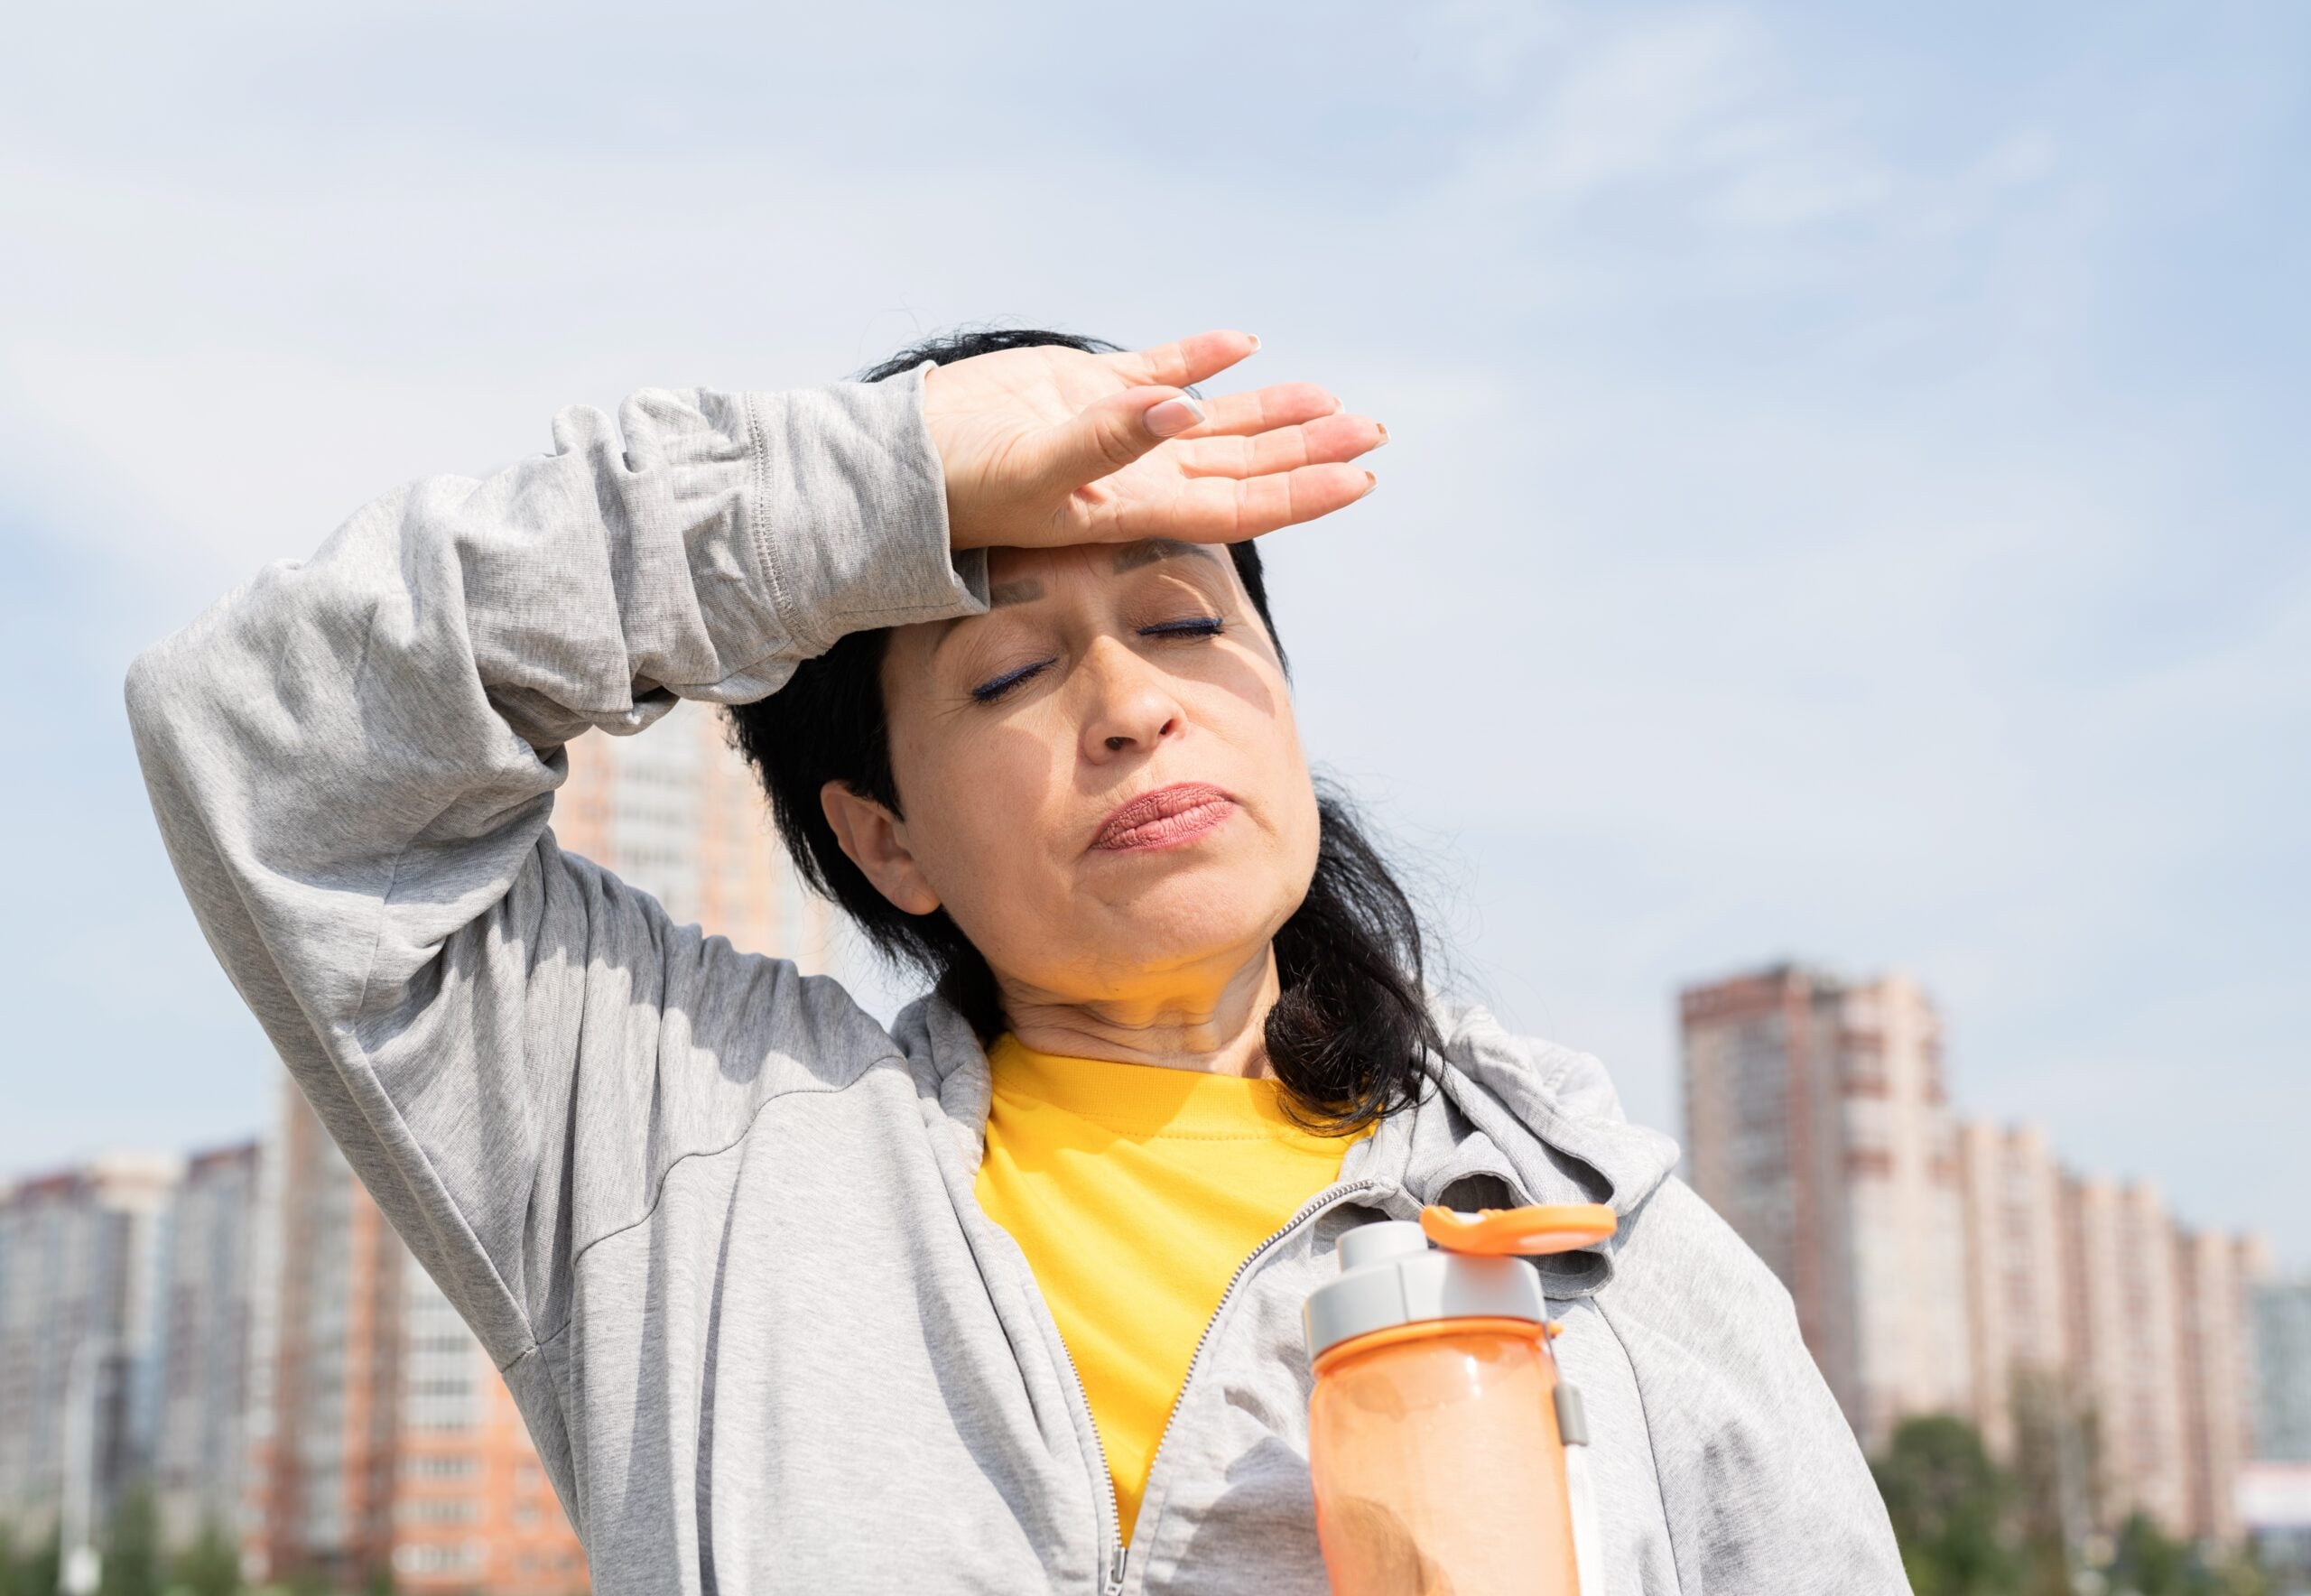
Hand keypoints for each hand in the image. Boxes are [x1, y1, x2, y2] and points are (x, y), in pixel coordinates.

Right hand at [919, 330, 1383, 551]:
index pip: (1241, 502)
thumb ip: (1110, 438)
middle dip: (1309, 450)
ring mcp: (1113, 428)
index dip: (1302, 492)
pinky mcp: (1081, 387)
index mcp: (1136, 504)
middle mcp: (1136, 472)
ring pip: (1212, 421)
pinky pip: (1157, 370)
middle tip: (1374, 432)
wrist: (894, 460)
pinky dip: (1200, 359)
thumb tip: (1186, 409)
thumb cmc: (958, 483)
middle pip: (1242, 463)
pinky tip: (1244, 346)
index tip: (1361, 477)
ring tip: (1331, 400)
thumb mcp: (1036, 468)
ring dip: (1271, 413)